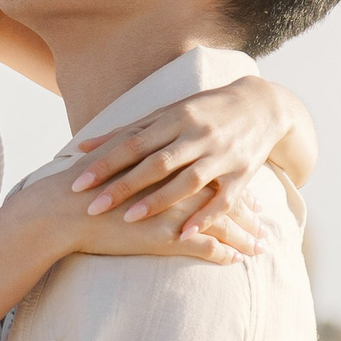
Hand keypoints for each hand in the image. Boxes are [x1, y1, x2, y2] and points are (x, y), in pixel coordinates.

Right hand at [6, 166, 251, 266]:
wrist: (64, 209)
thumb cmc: (84, 187)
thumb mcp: (114, 164)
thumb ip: (134, 162)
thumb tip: (144, 163)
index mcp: (167, 162)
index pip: (208, 172)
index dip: (228, 186)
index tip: (245, 197)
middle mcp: (176, 183)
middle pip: (221, 196)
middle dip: (246, 212)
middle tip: (263, 222)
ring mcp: (174, 209)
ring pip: (221, 222)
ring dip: (243, 236)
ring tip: (260, 246)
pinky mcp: (166, 236)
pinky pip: (204, 245)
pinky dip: (222, 254)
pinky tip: (234, 261)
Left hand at [69, 75, 297, 240]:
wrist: (262, 105)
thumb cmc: (203, 111)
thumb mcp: (166, 114)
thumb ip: (126, 132)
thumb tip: (82, 146)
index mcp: (175, 118)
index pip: (133, 144)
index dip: (105, 164)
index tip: (78, 183)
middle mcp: (198, 135)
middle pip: (156, 164)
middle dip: (123, 186)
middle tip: (93, 207)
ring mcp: (222, 155)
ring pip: (187, 182)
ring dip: (158, 202)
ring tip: (129, 219)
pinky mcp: (243, 173)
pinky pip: (223, 199)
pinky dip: (204, 217)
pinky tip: (184, 234)